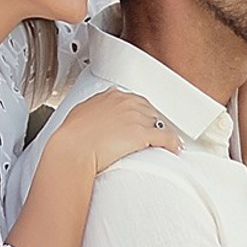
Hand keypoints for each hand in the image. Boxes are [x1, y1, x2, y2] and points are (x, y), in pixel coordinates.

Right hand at [46, 86, 181, 178]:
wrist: (73, 149)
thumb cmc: (72, 136)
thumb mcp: (81, 112)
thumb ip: (94, 108)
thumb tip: (96, 112)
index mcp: (111, 96)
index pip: (134, 100)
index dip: (139, 112)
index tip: (140, 119)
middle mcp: (126, 103)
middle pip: (148, 110)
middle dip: (151, 122)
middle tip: (151, 133)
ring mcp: (136, 117)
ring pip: (158, 122)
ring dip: (162, 132)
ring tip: (164, 142)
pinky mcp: (142, 133)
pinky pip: (165, 136)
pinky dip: (172, 143)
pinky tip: (174, 148)